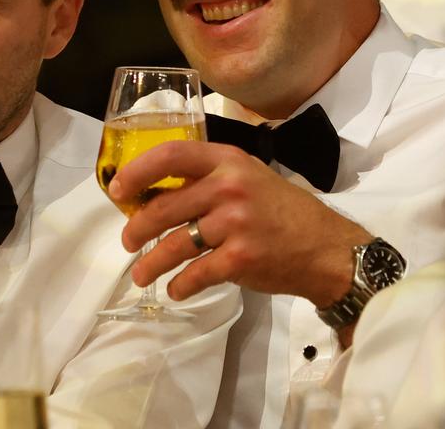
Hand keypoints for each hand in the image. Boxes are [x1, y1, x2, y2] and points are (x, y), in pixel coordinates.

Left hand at [110, 140, 372, 306]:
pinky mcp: (240, 257)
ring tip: (142, 274)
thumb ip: (210, 180)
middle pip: (163, 206)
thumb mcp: (250, 178)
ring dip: (151, 264)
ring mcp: (234, 223)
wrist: (326, 248)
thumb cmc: (284, 212)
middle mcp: (229, 187)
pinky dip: (180, 286)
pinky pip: (195, 274)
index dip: (137, 172)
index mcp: (228, 161)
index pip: (171, 155)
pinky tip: (176, 289)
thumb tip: (158, 194)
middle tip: (129, 242)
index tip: (118, 190)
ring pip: (173, 245)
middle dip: (137, 229)